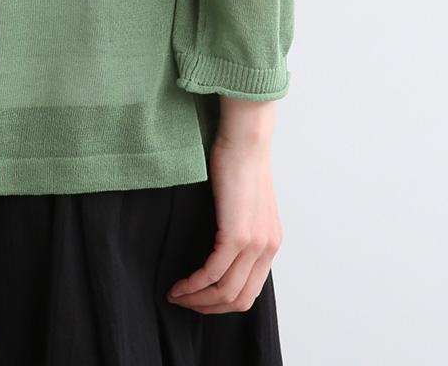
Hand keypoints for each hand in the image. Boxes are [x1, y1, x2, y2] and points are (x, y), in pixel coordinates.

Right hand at [165, 98, 281, 313]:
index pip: (249, 291)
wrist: (246, 140)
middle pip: (239, 299)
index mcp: (270, 244)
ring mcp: (254, 244)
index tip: (197, 298)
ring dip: (197, 299)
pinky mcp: (237, 235)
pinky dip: (194, 283)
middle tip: (183, 302)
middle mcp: (267, 249)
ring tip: (176, 294)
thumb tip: (219, 248)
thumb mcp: (245, 204)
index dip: (221, 303)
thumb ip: (240, 229)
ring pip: (225, 291)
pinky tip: (179, 283)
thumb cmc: (239, 162)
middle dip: (208, 307)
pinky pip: (213, 272)